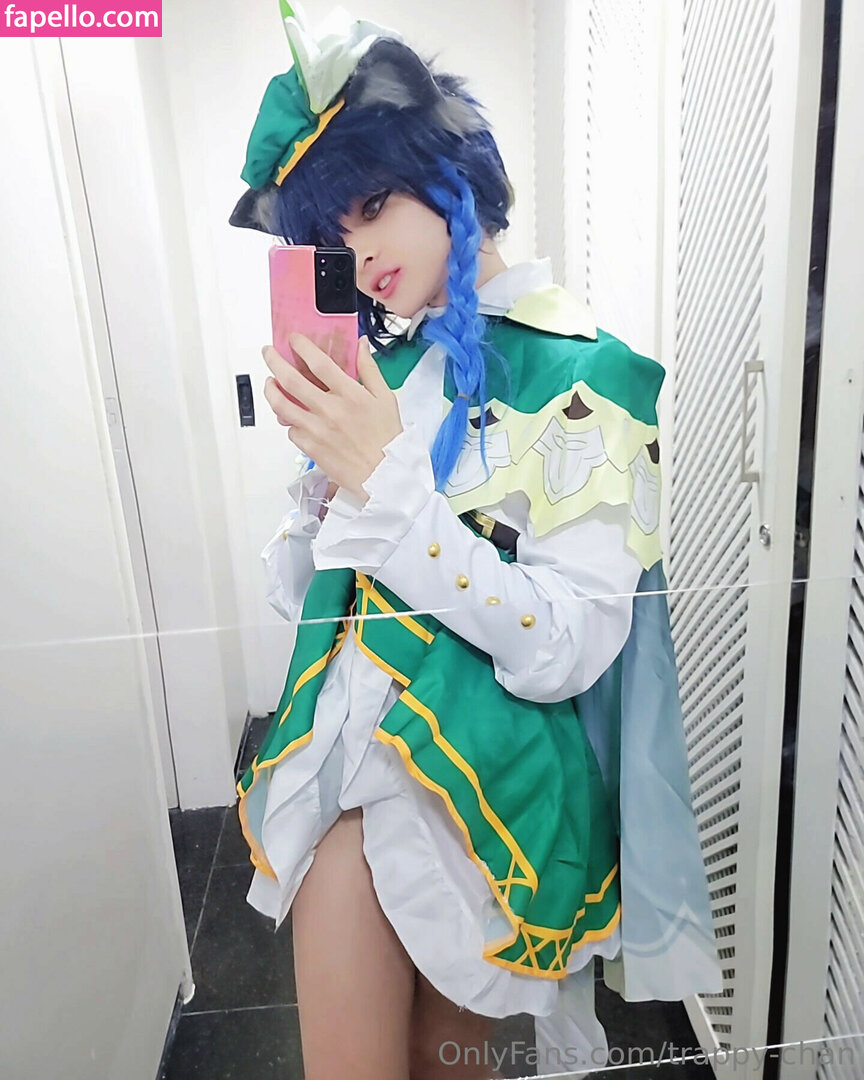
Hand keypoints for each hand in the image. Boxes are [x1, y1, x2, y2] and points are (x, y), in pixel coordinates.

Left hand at [262, 335, 402, 500]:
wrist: (385, 475)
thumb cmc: (389, 438)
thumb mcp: (386, 398)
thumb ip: (370, 369)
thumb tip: (361, 344)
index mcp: (350, 394)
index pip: (319, 363)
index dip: (301, 347)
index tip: (294, 339)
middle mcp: (330, 410)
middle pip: (291, 380)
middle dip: (274, 362)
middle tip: (268, 353)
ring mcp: (317, 430)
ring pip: (282, 405)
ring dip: (271, 390)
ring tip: (270, 383)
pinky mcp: (311, 448)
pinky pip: (291, 430)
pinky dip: (289, 421)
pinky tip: (291, 416)